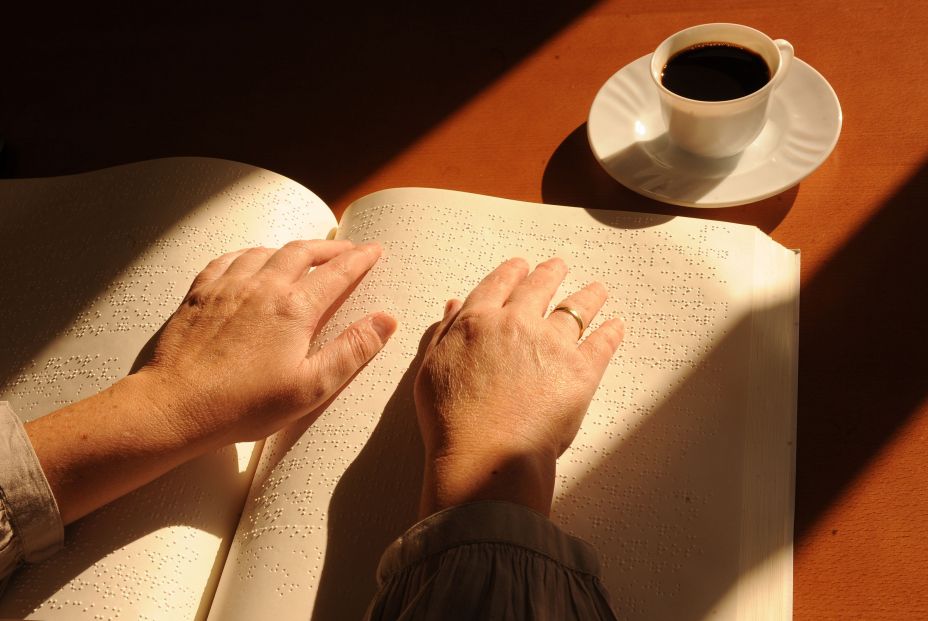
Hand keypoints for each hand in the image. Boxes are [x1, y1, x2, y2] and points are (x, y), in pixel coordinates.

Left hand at [137, 240, 396, 448]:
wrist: (175, 406)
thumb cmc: (243, 405)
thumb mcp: (311, 387)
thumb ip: (352, 350)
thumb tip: (385, 320)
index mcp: (295, 308)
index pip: (338, 272)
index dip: (360, 259)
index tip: (374, 250)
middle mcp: (263, 287)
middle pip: (303, 252)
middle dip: (330, 248)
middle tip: (346, 249)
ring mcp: (228, 286)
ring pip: (266, 251)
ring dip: (291, 248)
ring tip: (303, 254)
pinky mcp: (200, 294)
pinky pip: (228, 259)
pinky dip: (248, 254)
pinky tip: (251, 260)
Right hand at [414, 257, 623, 516]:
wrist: (485, 456)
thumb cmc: (451, 421)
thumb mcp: (431, 369)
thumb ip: (445, 332)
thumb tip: (456, 305)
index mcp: (478, 320)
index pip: (499, 283)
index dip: (513, 272)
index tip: (522, 266)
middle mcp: (517, 323)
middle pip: (539, 286)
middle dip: (551, 273)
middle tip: (558, 267)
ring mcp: (552, 344)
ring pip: (576, 307)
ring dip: (588, 295)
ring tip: (597, 289)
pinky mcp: (582, 371)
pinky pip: (603, 342)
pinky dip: (612, 331)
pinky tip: (616, 325)